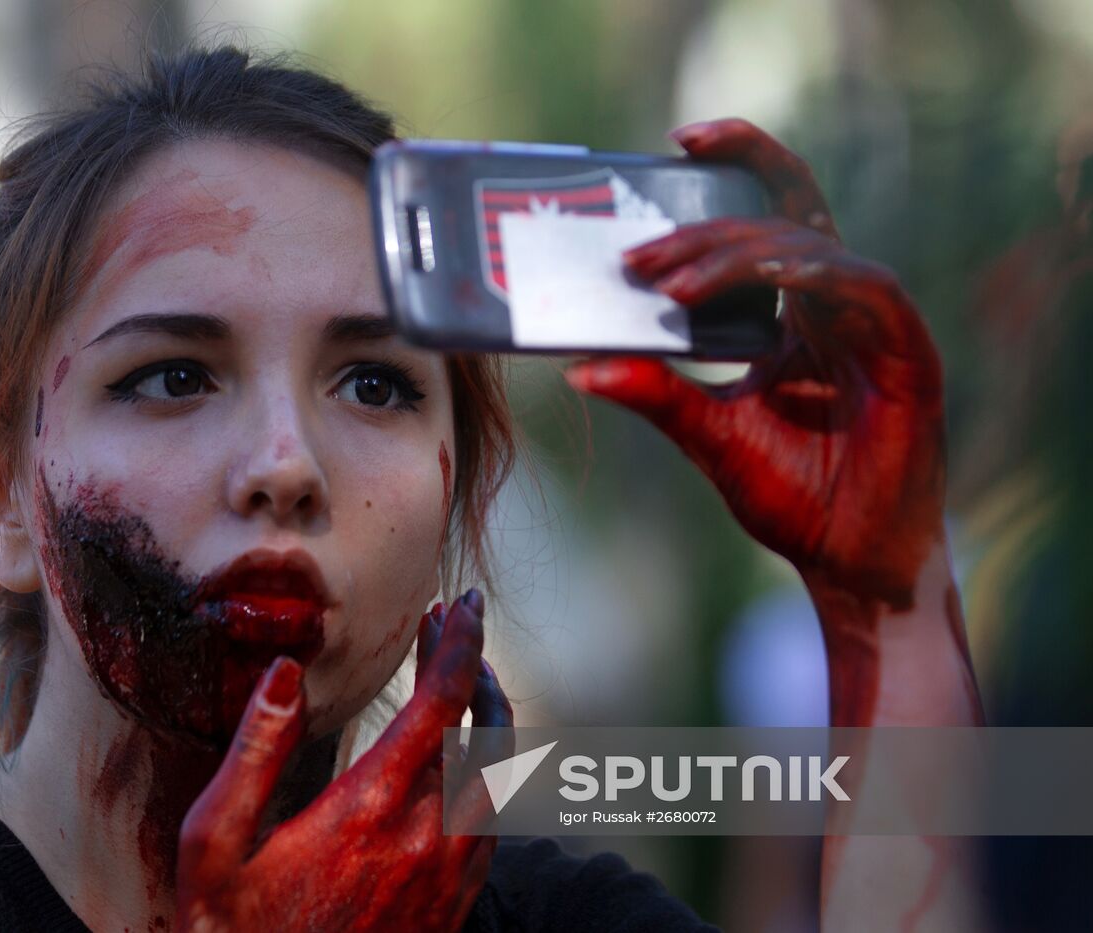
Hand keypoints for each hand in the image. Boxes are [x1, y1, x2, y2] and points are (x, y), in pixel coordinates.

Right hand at [177, 590, 512, 931]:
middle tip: (456, 625)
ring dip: (490, 715)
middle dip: (473, 665)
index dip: (456, 644)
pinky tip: (464, 759)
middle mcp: (426, 836)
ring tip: (466, 679)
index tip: (460, 605)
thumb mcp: (213, 846)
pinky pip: (494, 819)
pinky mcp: (455, 905)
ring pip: (500, 772)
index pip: (438, 701)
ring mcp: (449, 875)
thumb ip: (255, 751)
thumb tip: (288, 671)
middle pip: (482, 728)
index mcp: (369, 809)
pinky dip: (491, 768)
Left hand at [565, 118, 945, 610]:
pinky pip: (864, 288)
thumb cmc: (792, 496)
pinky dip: (811, 276)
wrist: (849, 559)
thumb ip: (656, 393)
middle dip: (703, 230)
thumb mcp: (708, 435)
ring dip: (738, 255)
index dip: (738, 161)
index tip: (676, 142)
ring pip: (809, 248)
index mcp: (792, 312)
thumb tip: (579, 367)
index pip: (767, 214)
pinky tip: (766, 279)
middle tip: (637, 254)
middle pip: (778, 219)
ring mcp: (872, 321)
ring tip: (670, 285)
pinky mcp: (906, 348)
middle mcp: (833, 303)